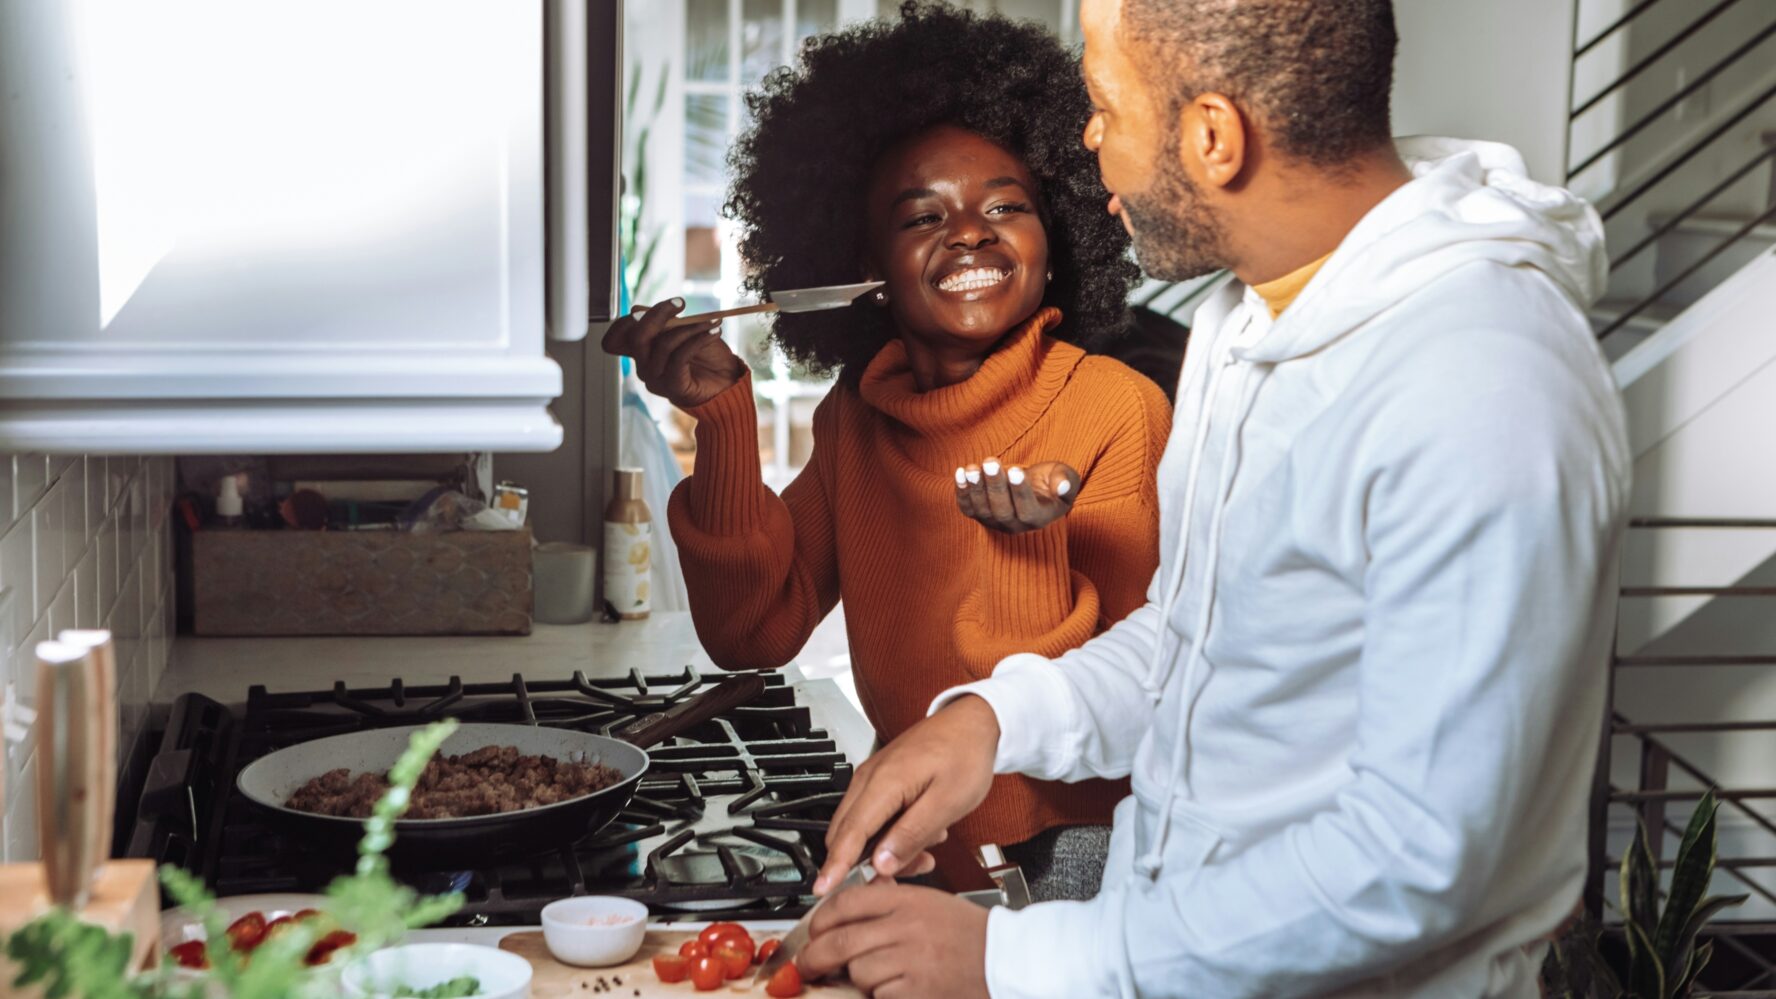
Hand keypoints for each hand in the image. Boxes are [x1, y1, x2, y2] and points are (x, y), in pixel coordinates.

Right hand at [599, 297, 746, 408]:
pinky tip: (714, 333)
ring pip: (663, 344)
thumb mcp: (684, 331)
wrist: (727, 382)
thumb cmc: (706, 356)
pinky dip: (699, 340)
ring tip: (712, 322)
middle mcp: (644, 367)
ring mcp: (656, 379)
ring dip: (690, 327)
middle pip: (636, 337)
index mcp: (642, 352)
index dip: (633, 317)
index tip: (670, 303)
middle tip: (680, 303)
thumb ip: (663, 322)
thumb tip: (637, 310)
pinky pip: (680, 357)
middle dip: (658, 314)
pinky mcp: (672, 387)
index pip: (617, 336)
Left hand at [799, 882, 989, 998]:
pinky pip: (878, 995)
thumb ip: (891, 900)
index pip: (846, 904)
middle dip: (814, 957)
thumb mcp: (929, 902)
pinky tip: (895, 987)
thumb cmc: (969, 933)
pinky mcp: (915, 991)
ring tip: (876, 975)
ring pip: (857, 971)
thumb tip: (850, 907)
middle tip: (807, 965)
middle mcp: (905, 927)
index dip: (820, 920)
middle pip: (839, 941)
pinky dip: (880, 995)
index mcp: (907, 900)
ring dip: (857, 978)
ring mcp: (909, 960)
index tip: (813, 932)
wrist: (1006, 959)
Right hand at [817, 696, 998, 891]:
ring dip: (884, 848)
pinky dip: (890, 833)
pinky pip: (873, 816)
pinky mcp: (881, 781)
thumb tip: (881, 862)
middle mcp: (870, 778)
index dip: (835, 866)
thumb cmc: (965, 754)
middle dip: (867, 863)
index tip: (822, 888)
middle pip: (848, 834)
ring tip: (925, 850)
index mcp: (884, 783)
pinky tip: (920, 833)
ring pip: (861, 828)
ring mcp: (873, 778)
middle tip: (903, 874)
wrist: (973, 722)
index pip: (850, 834)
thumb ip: (911, 834)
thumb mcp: (947, 803)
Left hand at [956, 458, 1079, 533]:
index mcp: (1039, 519)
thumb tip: (1063, 487)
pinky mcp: (979, 514)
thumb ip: (1066, 481)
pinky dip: (962, 492)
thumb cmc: (1051, 480)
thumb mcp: (1065, 477)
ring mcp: (994, 522)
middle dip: (995, 486)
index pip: (1028, 511)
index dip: (1021, 492)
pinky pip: (967, 508)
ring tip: (973, 467)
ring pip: (983, 510)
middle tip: (991, 462)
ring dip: (976, 488)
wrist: (1031, 486)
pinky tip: (961, 472)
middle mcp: (1015, 526)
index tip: (1016, 471)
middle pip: (1002, 511)